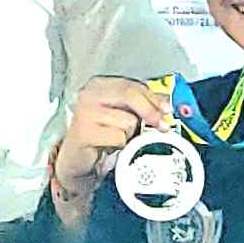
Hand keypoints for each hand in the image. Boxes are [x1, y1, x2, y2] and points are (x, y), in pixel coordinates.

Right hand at [47, 77, 168, 222]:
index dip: (153, 98)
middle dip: (150, 111)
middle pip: (130, 95)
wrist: (77, 158)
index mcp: (99, 84)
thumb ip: (142, 104)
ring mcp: (85, 112)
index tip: (167, 110)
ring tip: (119, 138)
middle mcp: (89, 94)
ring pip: (127, 120)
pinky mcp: (84, 133)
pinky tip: (110, 146)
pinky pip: (118, 138)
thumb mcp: (122, 114)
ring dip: (130, 134)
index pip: (133, 85)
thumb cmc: (99, 134)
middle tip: (161, 125)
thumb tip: (165, 102)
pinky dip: (120, 145)